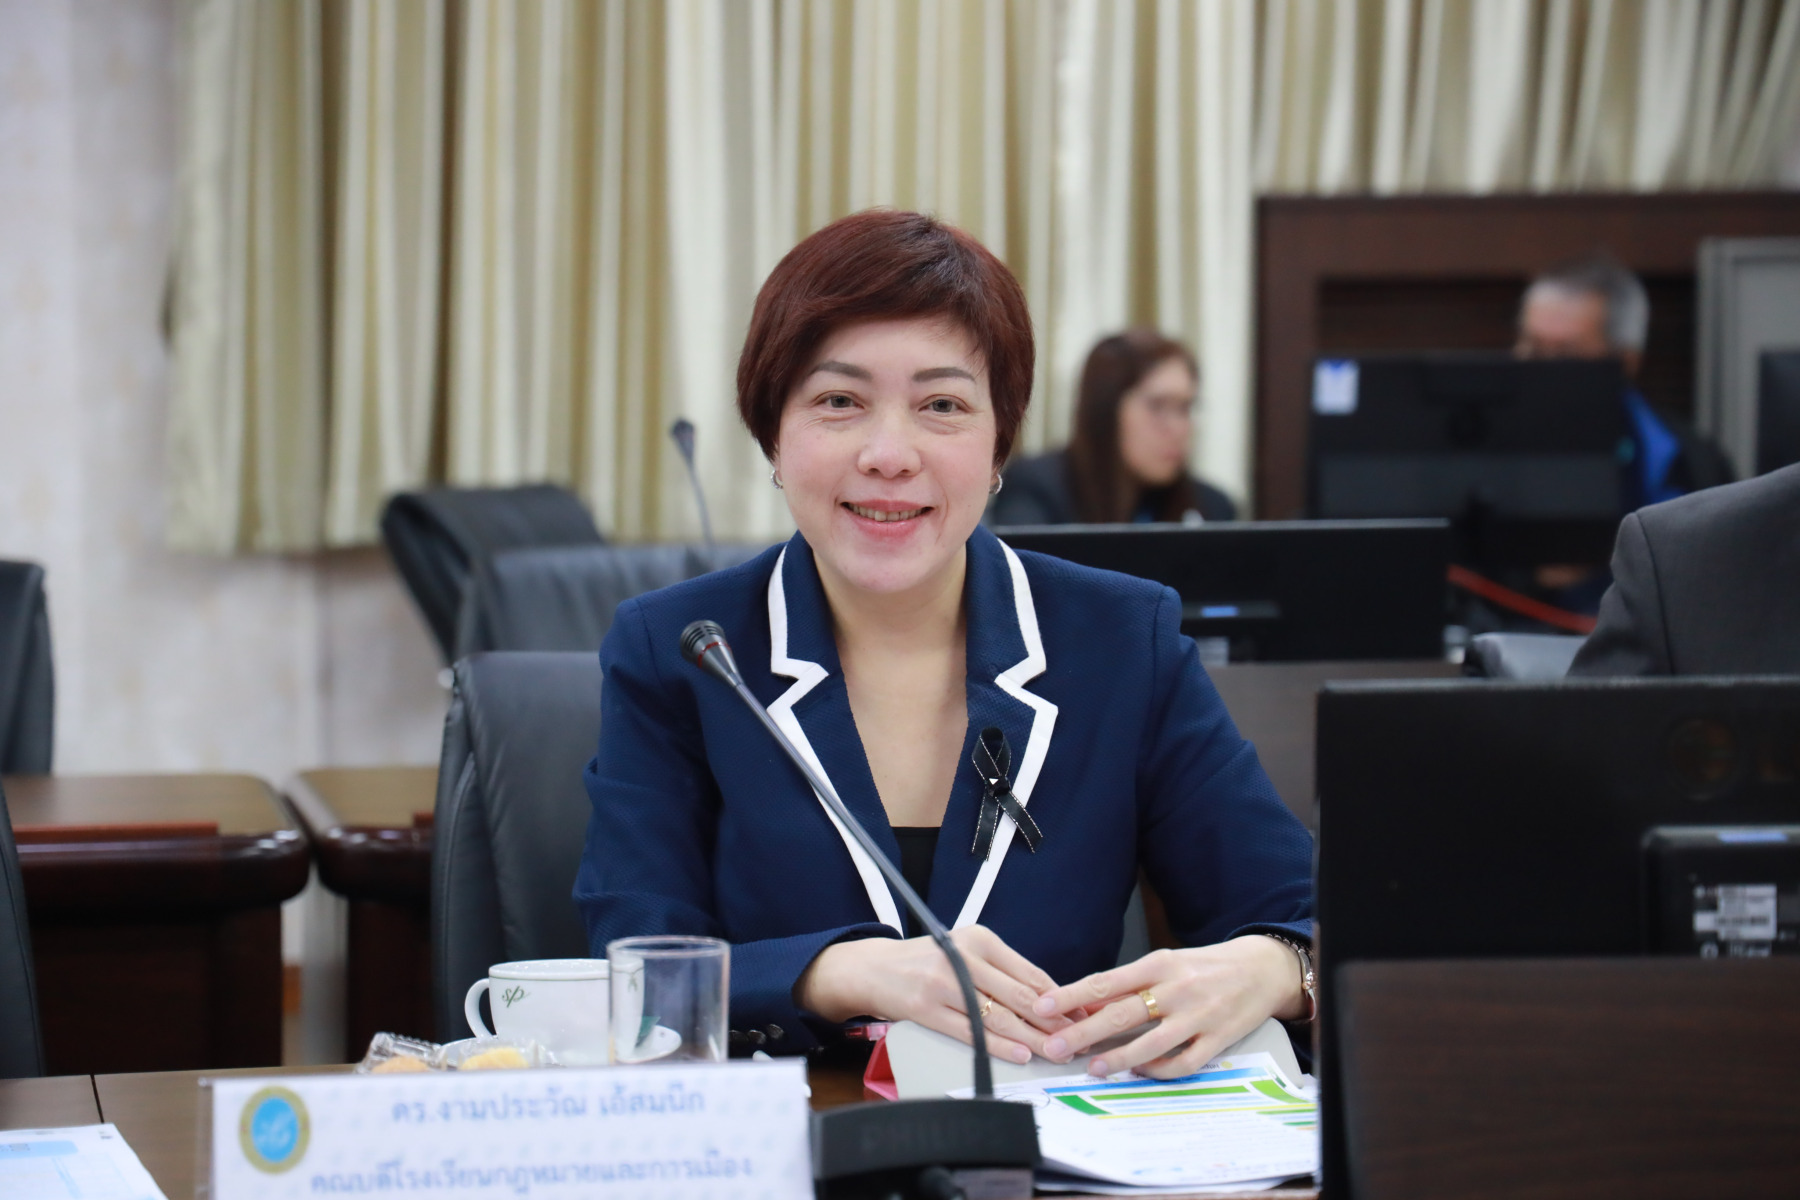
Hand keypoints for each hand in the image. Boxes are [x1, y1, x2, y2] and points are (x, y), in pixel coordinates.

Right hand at [795, 926, 1073, 1063]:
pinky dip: (999, 1046)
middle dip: (1054, 1022)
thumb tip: (1050, 1000)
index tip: (1082, 1016)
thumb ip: (1002, 972)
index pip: (1030, 973)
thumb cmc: (927, 963)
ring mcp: (944, 983)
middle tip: (1079, 1040)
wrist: (873, 968)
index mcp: (980, 939)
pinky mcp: (926, 1008)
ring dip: (1034, 1038)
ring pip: (1000, 1016)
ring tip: (1058, 1052)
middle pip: (1020, 995)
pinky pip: (971, 1032)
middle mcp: (963, 956)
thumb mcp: (965, 952)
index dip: (1060, 998)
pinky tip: (1021, 1054)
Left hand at [1029, 936, 1303, 1078]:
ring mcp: (1198, 1016)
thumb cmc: (1205, 966)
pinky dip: (1158, 1070)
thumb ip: (1129, 984)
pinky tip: (1141, 1071)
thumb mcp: (1166, 963)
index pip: (1105, 981)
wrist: (1263, 969)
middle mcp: (1176, 989)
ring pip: (1151, 1043)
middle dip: (1084, 1032)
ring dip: (1118, 1058)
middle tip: (1056, 1047)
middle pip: (1122, 1014)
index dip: (1070, 996)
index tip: (1042, 1007)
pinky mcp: (1217, 1040)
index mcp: (1159, 964)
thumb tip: (1086, 1004)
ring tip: (1094, 1068)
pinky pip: (1182, 1063)